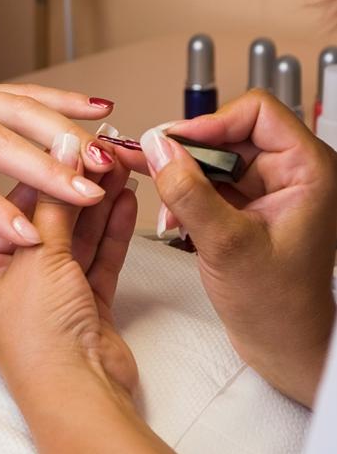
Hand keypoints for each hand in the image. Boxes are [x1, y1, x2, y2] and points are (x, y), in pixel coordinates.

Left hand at [0, 134, 172, 452]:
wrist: (78, 392)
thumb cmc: (39, 335)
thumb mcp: (40, 257)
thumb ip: (54, 202)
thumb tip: (63, 147)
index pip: (12, 211)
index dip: (42, 175)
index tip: (68, 145)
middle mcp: (11, 283)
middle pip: (47, 223)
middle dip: (75, 188)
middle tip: (101, 151)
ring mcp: (49, 295)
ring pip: (76, 240)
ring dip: (97, 206)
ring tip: (119, 167)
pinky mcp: (83, 306)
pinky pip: (96, 260)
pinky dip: (110, 232)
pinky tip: (124, 201)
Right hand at [132, 90, 336, 406]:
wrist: (280, 343)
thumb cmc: (277, 305)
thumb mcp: (226, 244)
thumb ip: (188, 192)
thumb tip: (157, 148)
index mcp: (306, 170)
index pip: (257, 113)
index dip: (210, 123)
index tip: (172, 143)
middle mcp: (288, 173)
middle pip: (228, 135)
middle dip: (188, 156)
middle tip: (150, 166)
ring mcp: (266, 190)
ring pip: (213, 160)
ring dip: (183, 180)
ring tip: (168, 210)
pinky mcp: (246, 207)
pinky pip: (208, 184)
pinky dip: (186, 198)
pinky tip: (176, 221)